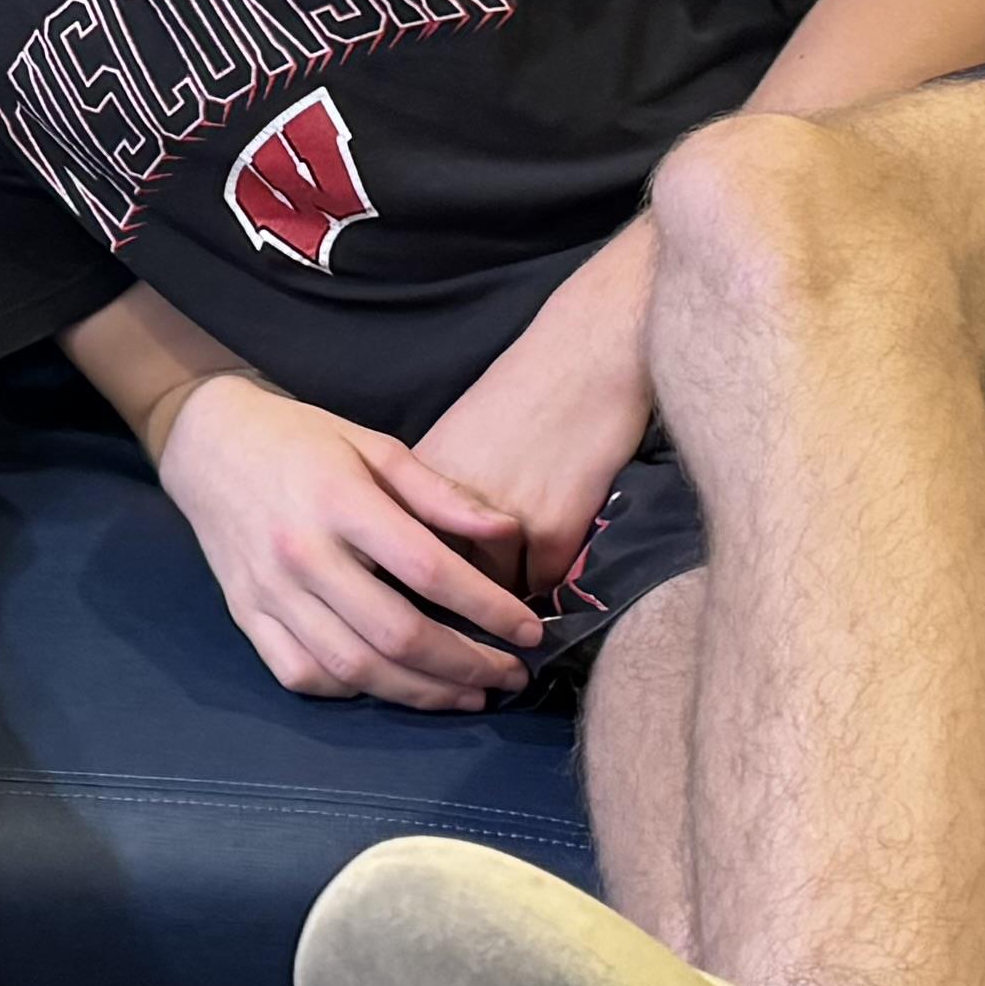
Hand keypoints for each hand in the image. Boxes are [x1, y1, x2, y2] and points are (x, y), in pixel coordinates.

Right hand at [155, 377, 541, 711]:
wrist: (209, 443)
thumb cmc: (302, 440)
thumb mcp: (376, 447)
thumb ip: (441, 494)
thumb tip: (508, 533)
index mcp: (340, 503)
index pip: (429, 571)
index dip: (487, 608)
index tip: (528, 629)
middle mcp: (301, 554)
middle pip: (396, 634)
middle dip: (465, 664)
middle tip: (511, 674)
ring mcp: (268, 592)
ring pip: (353, 668)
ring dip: (420, 692)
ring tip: (468, 693)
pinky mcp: (246, 615)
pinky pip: (302, 674)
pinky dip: (352, 691)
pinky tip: (390, 685)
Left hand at [414, 305, 655, 608]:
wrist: (584, 351)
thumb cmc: (522, 390)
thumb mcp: (456, 441)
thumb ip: (432, 499)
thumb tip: (422, 556)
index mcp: (415, 483)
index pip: (400, 562)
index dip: (412, 591)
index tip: (418, 615)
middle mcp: (447, 506)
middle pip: (440, 588)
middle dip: (454, 614)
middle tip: (470, 634)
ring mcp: (501, 519)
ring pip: (493, 595)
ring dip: (502, 610)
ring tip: (511, 622)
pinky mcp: (552, 527)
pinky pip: (542, 585)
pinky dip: (548, 590)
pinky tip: (551, 583)